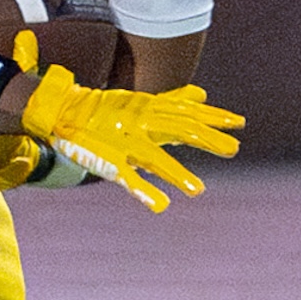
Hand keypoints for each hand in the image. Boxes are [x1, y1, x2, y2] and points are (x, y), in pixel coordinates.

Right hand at [16, 65, 243, 212]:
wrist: (61, 111)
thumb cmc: (104, 110)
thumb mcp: (142, 102)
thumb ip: (172, 100)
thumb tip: (202, 94)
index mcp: (148, 109)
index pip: (186, 112)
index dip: (213, 117)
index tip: (238, 123)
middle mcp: (138, 123)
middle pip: (176, 130)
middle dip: (204, 140)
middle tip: (232, 149)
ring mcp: (122, 142)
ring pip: (152, 158)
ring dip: (175, 173)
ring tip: (197, 190)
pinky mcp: (106, 161)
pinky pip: (125, 177)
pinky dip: (142, 191)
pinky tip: (160, 205)